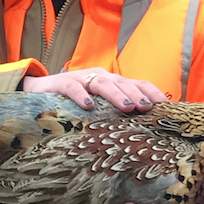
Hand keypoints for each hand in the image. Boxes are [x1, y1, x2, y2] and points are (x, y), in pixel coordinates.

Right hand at [21, 69, 166, 111]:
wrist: (38, 92)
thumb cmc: (74, 102)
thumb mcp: (99, 105)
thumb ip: (117, 111)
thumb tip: (143, 127)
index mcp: (112, 81)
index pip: (137, 83)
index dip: (152, 91)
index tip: (165, 105)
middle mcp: (100, 76)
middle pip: (122, 82)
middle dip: (136, 94)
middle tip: (146, 107)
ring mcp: (81, 78)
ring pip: (102, 83)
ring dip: (116, 94)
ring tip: (126, 107)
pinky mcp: (61, 83)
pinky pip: (72, 87)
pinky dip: (81, 95)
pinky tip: (88, 106)